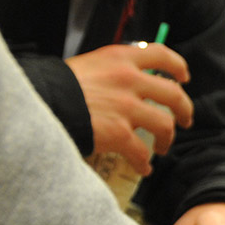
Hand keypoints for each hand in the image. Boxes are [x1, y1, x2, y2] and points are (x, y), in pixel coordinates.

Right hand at [64, 42, 194, 176]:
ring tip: (162, 147)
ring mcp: (126, 107)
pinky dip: (144, 163)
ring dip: (167, 139)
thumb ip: (112, 71)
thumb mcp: (88, 65)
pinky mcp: (119, 133)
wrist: (39, 102)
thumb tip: (128, 84)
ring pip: (165, 124)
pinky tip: (143, 168)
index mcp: (121, 59)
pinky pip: (141, 152)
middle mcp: (129, 79)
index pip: (161, 55)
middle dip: (184, 109)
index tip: (183, 78)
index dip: (178, 67)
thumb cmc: (58, 86)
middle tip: (185, 120)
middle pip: (173, 94)